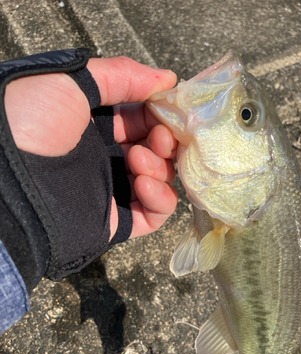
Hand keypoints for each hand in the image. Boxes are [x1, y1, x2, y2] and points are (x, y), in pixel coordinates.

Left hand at [4, 56, 177, 239]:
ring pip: (158, 181)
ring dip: (160, 167)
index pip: (139, 119)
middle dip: (164, 141)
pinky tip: (145, 183)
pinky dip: (160, 199)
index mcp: (91, 125)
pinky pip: (152, 215)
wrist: (3, 178)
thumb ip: (121, 75)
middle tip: (161, 136)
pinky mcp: (115, 221)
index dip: (159, 113)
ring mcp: (110, 191)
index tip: (172, 108)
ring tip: (139, 158)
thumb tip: (168, 79)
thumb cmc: (28, 122)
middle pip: (153, 150)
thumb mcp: (70, 81)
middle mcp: (103, 158)